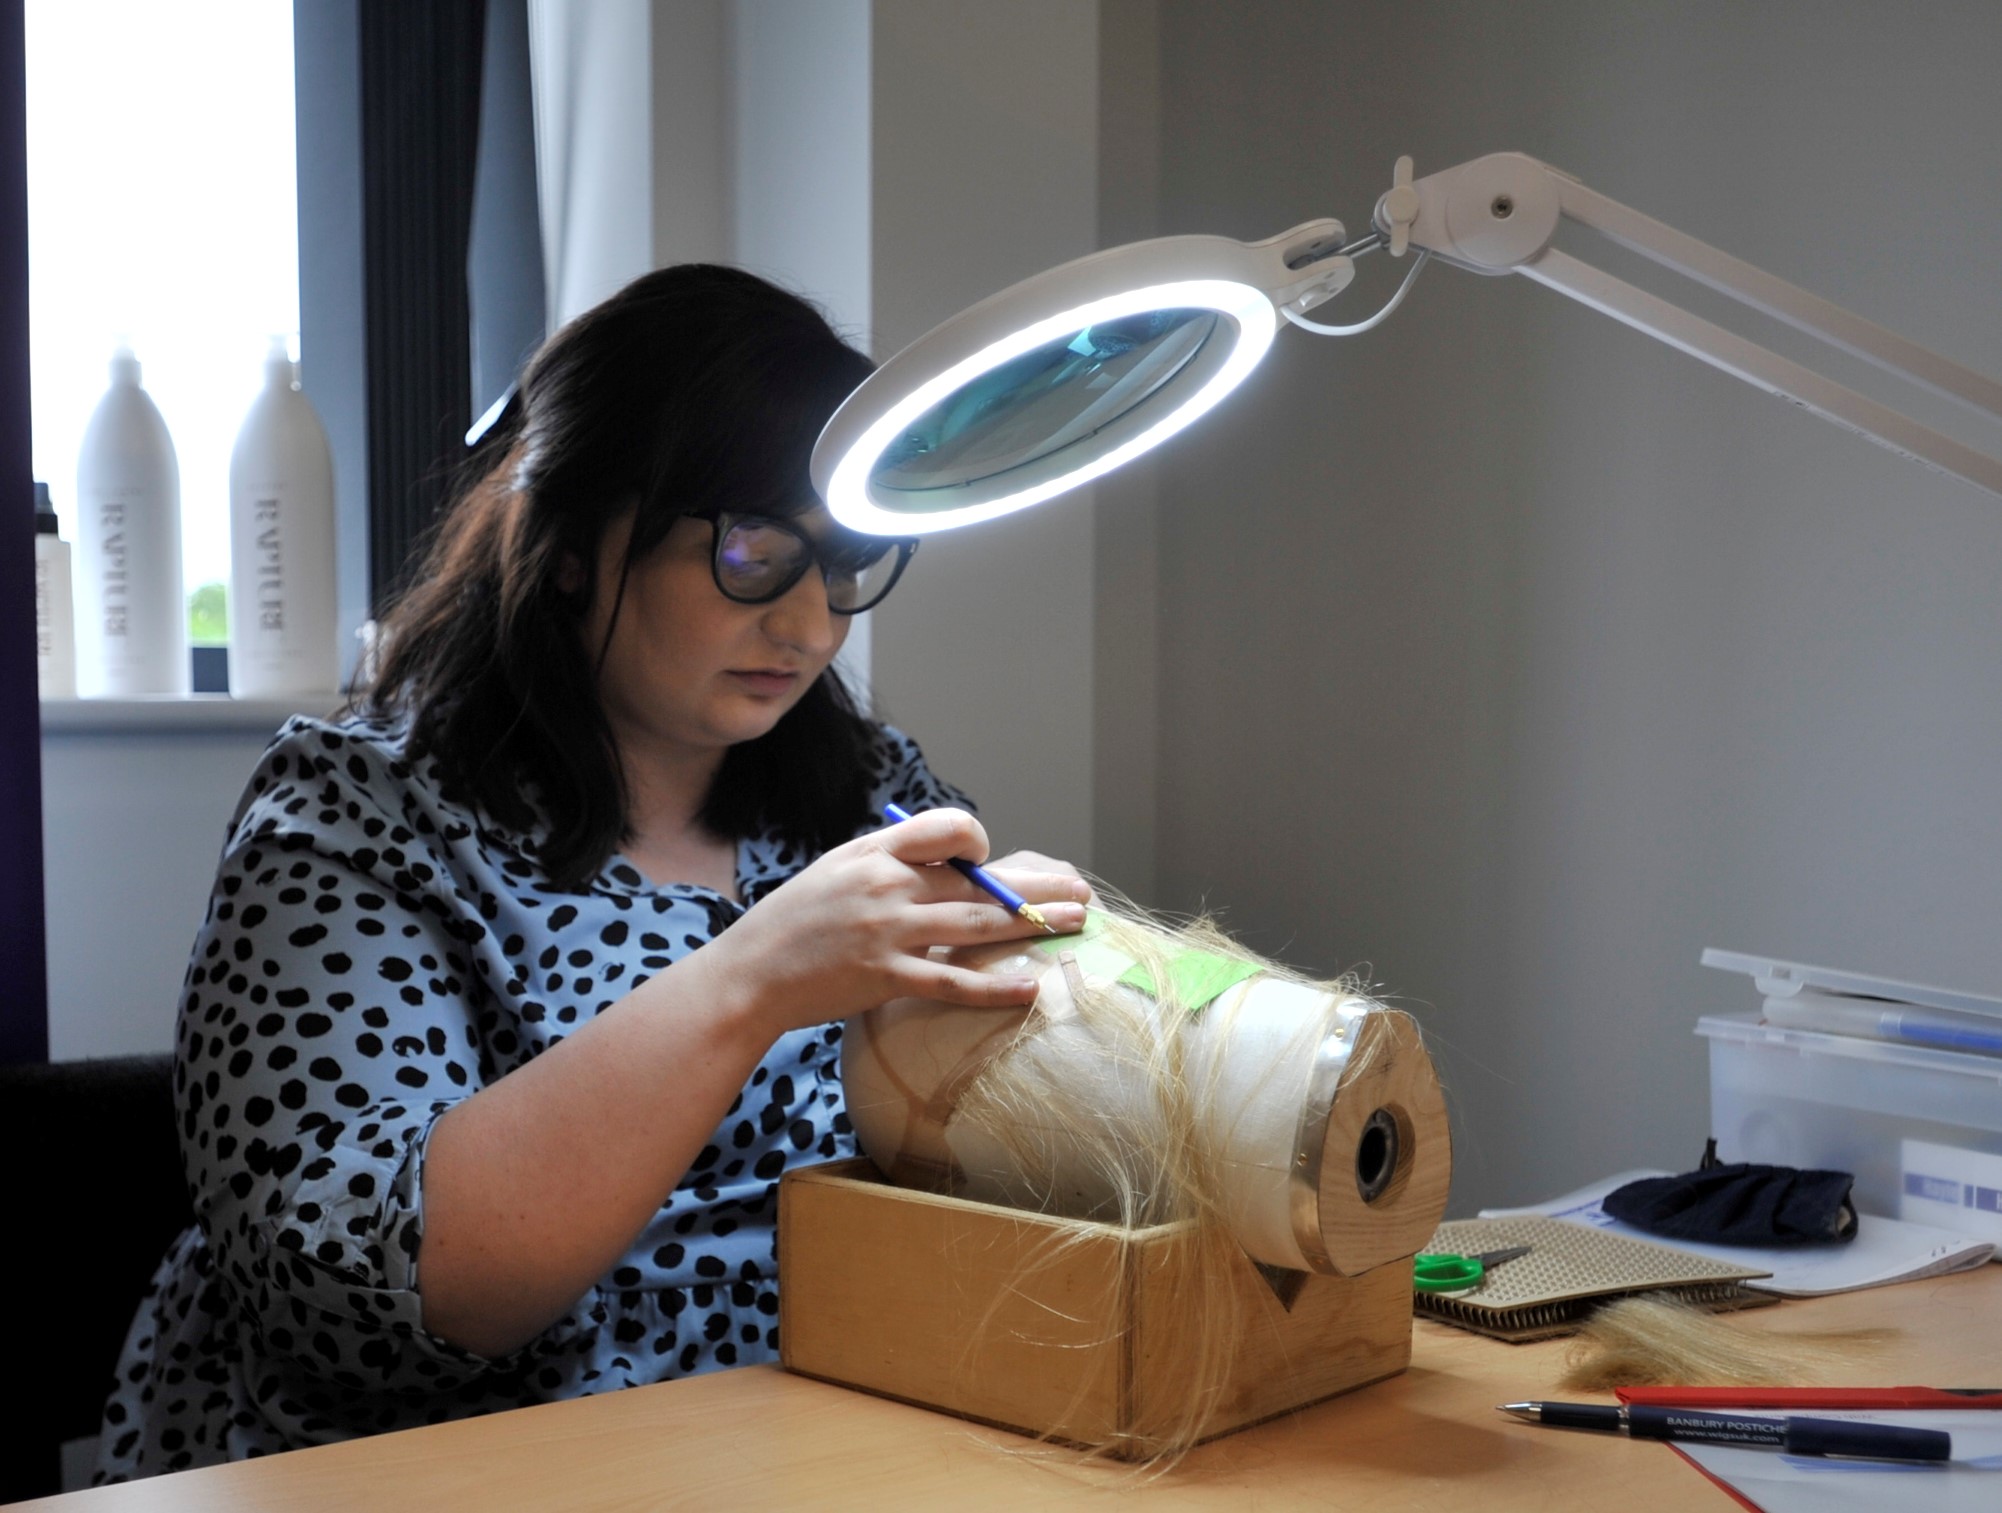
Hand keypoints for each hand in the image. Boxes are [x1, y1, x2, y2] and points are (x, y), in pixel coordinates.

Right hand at [696, 808, 1089, 1038]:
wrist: (749, 974)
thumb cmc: (794, 922)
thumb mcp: (836, 870)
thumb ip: (888, 861)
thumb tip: (945, 861)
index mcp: (874, 851)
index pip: (946, 827)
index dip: (978, 840)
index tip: (990, 860)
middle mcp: (887, 885)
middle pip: (978, 881)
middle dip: (1036, 886)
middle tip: (1080, 891)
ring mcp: (888, 932)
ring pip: (978, 926)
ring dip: (1035, 924)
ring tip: (1075, 924)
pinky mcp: (886, 978)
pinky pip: (954, 983)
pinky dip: (996, 987)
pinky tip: (1032, 987)